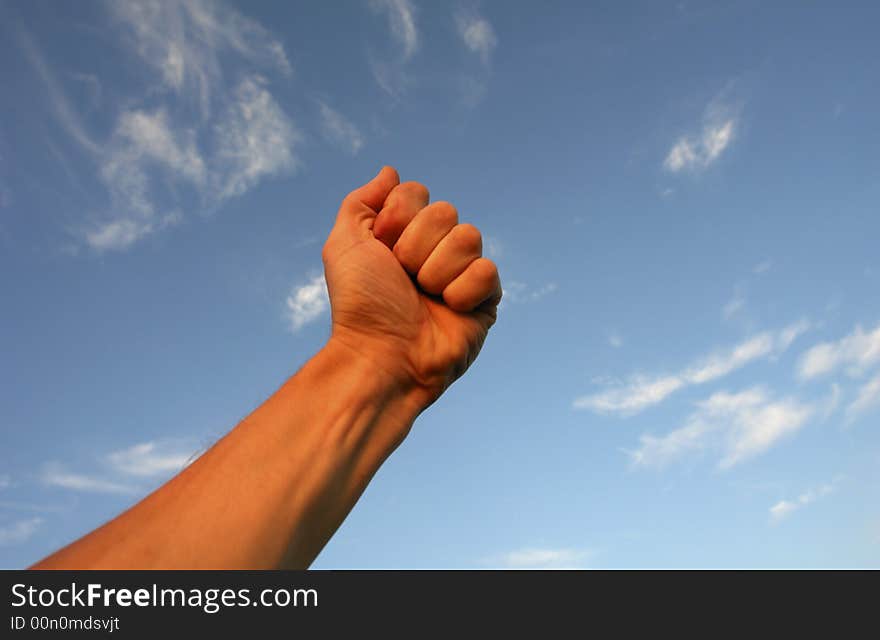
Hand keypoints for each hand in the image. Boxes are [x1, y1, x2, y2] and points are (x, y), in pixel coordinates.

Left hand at [322, 166, 501, 408]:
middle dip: (415, 247)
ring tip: (424, 298)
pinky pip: (487, 271)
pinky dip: (462, 292)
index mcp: (403, 234)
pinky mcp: (486, 299)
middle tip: (403, 279)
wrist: (382, 355)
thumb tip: (391, 172)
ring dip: (437, 270)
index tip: (381, 252)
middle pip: (445, 211)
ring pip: (469, 237)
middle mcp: (435, 249)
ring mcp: (462, 273)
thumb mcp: (344, 245)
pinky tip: (448, 312)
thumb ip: (361, 202)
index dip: (396, 220)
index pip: (416, 193)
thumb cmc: (361, 305)